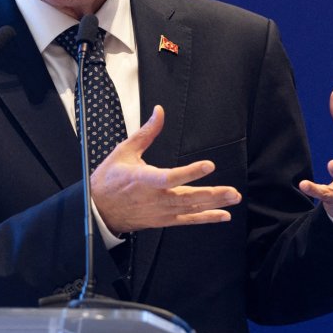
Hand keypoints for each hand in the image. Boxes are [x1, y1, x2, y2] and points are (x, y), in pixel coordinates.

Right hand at [91, 105, 241, 233]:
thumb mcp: (124, 151)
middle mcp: (155, 198)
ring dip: (214, 204)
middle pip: (187, 197)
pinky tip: (222, 215)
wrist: (98, 210)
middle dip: (212, 194)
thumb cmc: (109, 179)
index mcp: (144, 179)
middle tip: (233, 192)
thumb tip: (159, 112)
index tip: (208, 165)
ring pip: (191, 209)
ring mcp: (160, 211)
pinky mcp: (163, 220)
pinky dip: (206, 218)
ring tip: (233, 199)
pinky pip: (187, 220)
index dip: (190, 172)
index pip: (170, 177)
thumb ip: (146, 133)